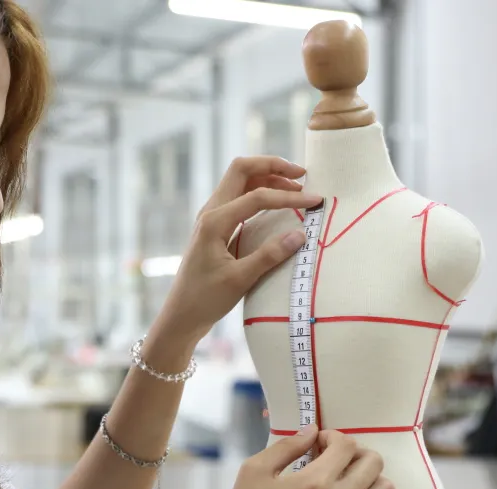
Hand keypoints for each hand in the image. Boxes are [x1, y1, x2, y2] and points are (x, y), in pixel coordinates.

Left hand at [152, 156, 320, 344]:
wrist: (181, 315)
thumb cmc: (205, 300)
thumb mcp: (239, 280)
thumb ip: (269, 256)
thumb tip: (300, 235)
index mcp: (214, 222)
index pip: (257, 196)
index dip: (288, 196)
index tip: (316, 201)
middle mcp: (210, 212)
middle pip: (241, 170)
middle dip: (272, 166)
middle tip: (302, 175)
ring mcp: (210, 218)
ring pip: (239, 181)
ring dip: (267, 176)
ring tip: (295, 186)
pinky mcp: (214, 227)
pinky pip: (237, 197)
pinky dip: (259, 191)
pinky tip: (276, 203)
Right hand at [185, 426, 402, 488]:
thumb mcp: (254, 471)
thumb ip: (287, 446)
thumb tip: (313, 430)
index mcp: (314, 482)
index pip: (346, 445)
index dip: (334, 437)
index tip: (320, 444)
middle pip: (372, 463)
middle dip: (356, 454)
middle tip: (337, 461)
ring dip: (372, 479)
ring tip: (352, 483)